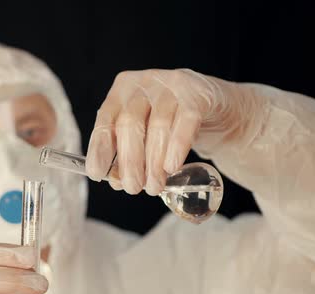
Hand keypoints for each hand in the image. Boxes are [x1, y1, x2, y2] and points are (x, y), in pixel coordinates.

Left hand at [85, 68, 249, 195]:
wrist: (216, 108)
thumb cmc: (171, 123)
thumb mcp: (144, 134)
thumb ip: (128, 154)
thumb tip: (117, 181)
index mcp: (122, 92)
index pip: (105, 121)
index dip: (100, 149)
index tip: (98, 174)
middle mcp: (143, 84)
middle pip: (130, 124)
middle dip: (130, 161)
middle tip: (133, 188)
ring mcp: (171, 85)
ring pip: (157, 125)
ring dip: (154, 162)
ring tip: (155, 186)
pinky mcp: (198, 93)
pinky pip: (185, 122)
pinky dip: (176, 147)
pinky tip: (171, 167)